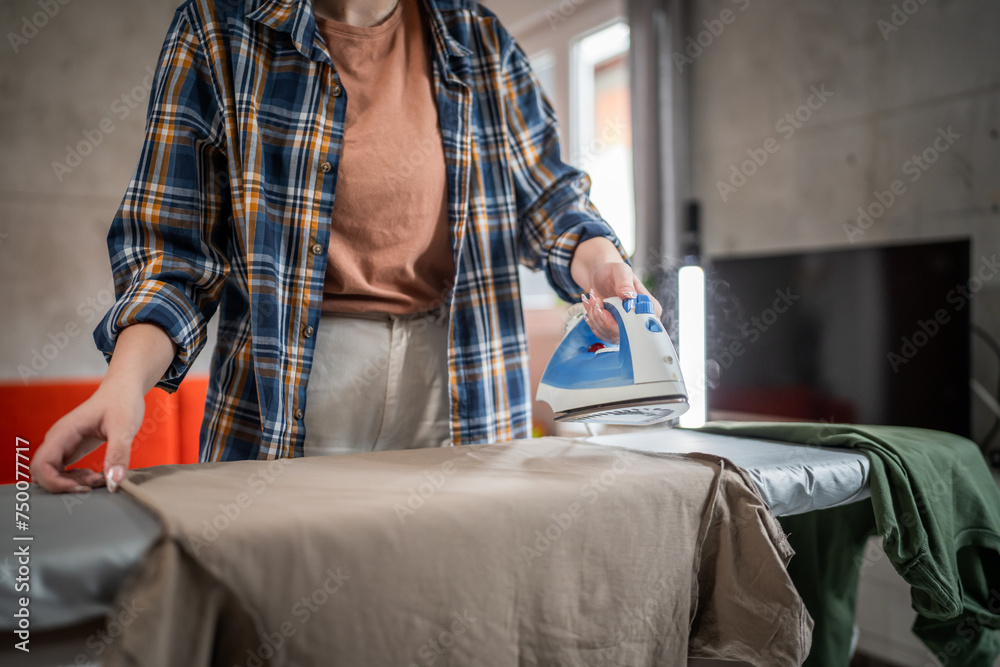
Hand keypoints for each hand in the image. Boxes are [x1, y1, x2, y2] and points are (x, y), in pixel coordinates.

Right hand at [30, 379, 144, 493]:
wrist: (124, 390)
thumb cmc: (122, 401)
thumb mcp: (125, 427)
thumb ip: (118, 455)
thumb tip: (113, 482)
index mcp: (64, 432)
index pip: (41, 465)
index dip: (55, 483)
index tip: (82, 487)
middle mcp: (58, 440)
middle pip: (42, 474)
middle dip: (65, 485)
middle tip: (95, 482)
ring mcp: (63, 446)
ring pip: (53, 475)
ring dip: (72, 483)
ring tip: (99, 478)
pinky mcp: (72, 450)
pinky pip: (64, 472)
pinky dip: (77, 479)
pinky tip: (97, 475)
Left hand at [580, 265, 661, 343]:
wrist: (600, 276)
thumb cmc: (613, 272)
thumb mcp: (620, 271)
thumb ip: (624, 282)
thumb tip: (628, 295)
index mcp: (650, 307)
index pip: (640, 325)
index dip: (621, 320)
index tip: (604, 307)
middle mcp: (640, 321)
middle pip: (622, 333)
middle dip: (603, 318)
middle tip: (595, 300)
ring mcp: (626, 328)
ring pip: (609, 334)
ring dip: (595, 317)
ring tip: (594, 300)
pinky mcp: (614, 331)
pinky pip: (601, 334)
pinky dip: (592, 320)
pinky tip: (592, 307)